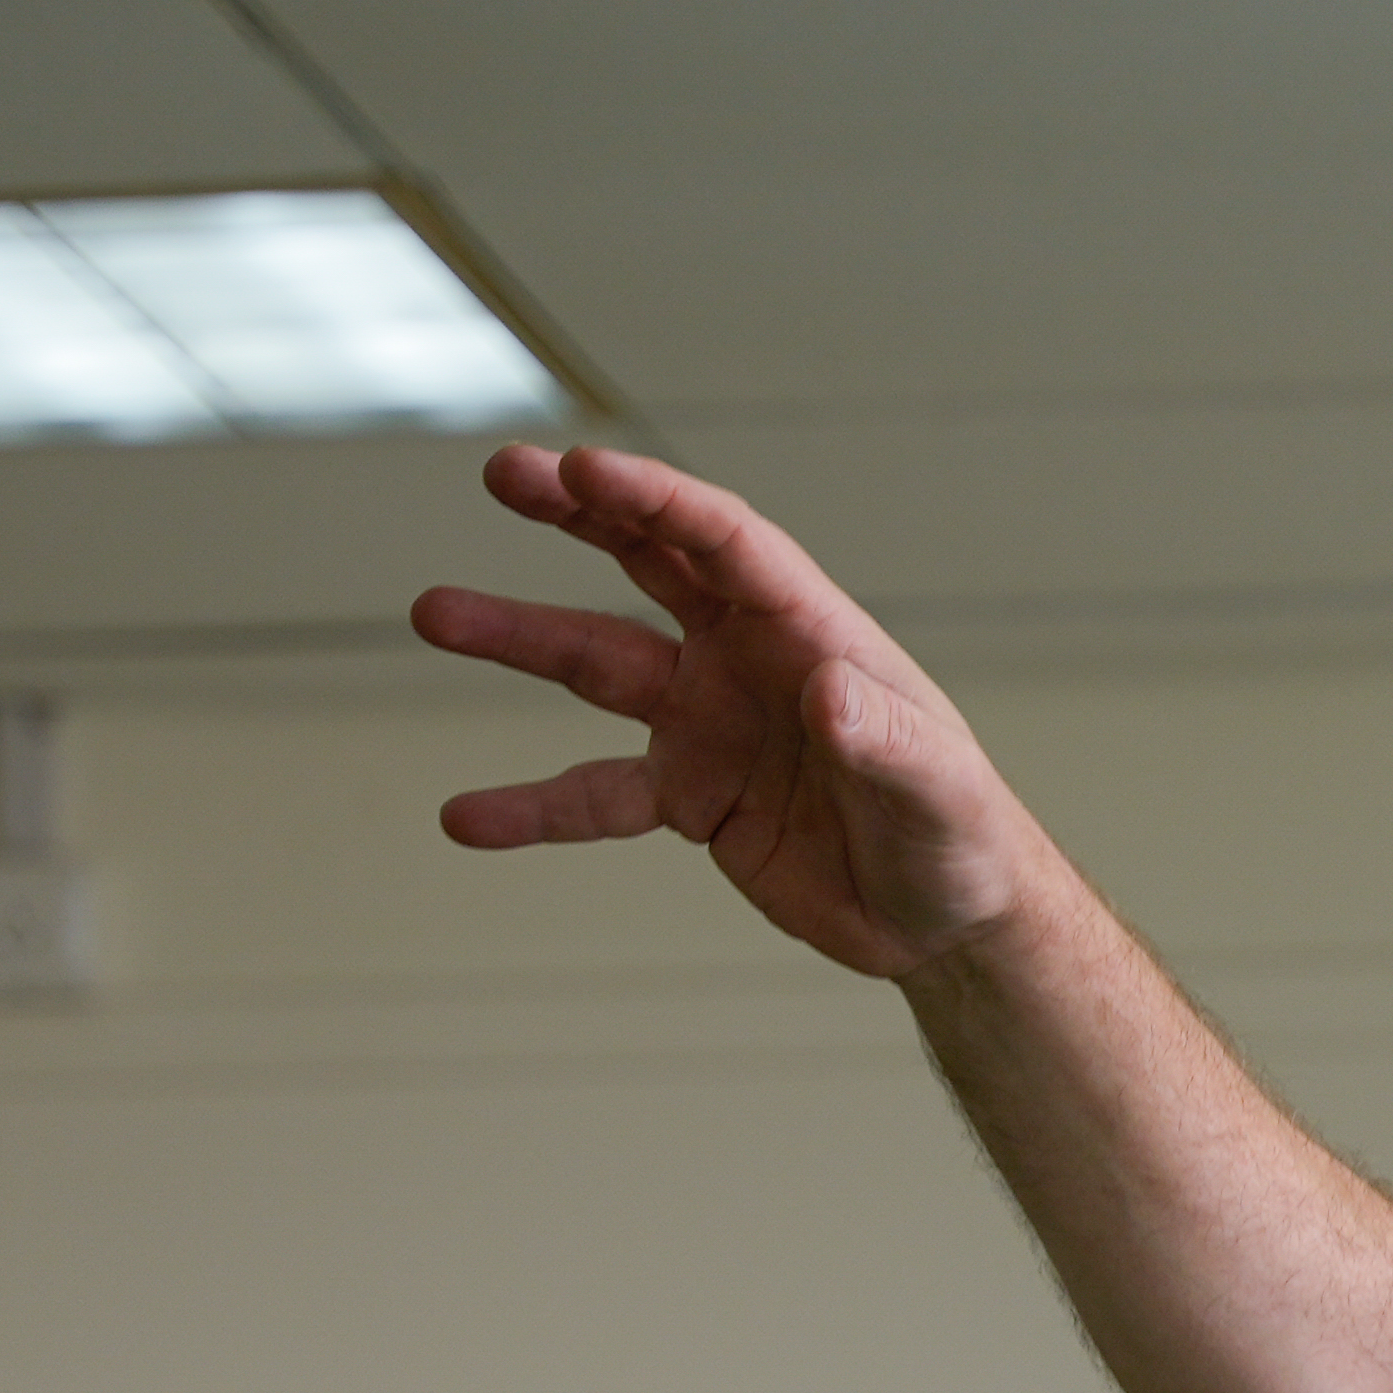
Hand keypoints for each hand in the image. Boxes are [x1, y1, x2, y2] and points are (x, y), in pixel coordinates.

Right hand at [412, 444, 1043, 979]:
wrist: (946, 922)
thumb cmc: (959, 838)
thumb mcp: (938, 790)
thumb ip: (885, 741)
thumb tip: (829, 691)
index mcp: (810, 631)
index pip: (722, 542)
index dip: (653, 500)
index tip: (580, 471)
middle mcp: (748, 659)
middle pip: (648, 561)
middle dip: (576, 513)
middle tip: (502, 475)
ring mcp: (710, 723)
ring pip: (596, 665)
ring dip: (518, 638)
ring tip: (433, 612)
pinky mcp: (690, 795)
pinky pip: (595, 793)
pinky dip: (533, 807)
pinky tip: (467, 818)